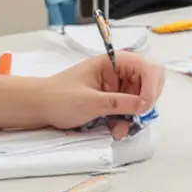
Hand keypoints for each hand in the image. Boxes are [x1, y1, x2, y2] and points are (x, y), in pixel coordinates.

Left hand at [38, 52, 163, 137]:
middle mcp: (119, 71)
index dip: (152, 87)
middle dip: (146, 101)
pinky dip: (126, 120)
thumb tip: (144, 105)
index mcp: (114, 62)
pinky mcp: (113, 99)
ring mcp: (117, 85)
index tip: (144, 106)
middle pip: (150, 82)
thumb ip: (120, 102)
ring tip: (120, 128)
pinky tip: (116, 129)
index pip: (148, 68)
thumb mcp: (90, 102)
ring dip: (135, 115)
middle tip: (137, 115)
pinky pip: (130, 108)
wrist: (39, 106)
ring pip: (141, 98)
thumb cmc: (58, 97)